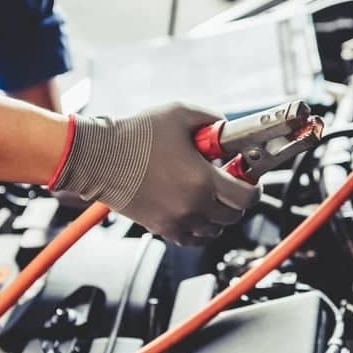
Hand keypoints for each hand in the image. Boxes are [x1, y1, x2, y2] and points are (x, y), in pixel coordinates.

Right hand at [50, 103, 260, 244]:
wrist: (98, 157)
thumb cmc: (134, 135)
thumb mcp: (180, 113)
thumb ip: (212, 119)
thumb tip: (227, 129)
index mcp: (202, 180)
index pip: (247, 197)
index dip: (254, 187)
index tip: (249, 178)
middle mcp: (193, 206)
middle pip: (234, 215)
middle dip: (237, 198)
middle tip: (229, 181)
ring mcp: (177, 221)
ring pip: (215, 230)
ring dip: (219, 214)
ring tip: (210, 194)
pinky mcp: (161, 229)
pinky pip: (193, 239)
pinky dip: (201, 229)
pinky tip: (197, 210)